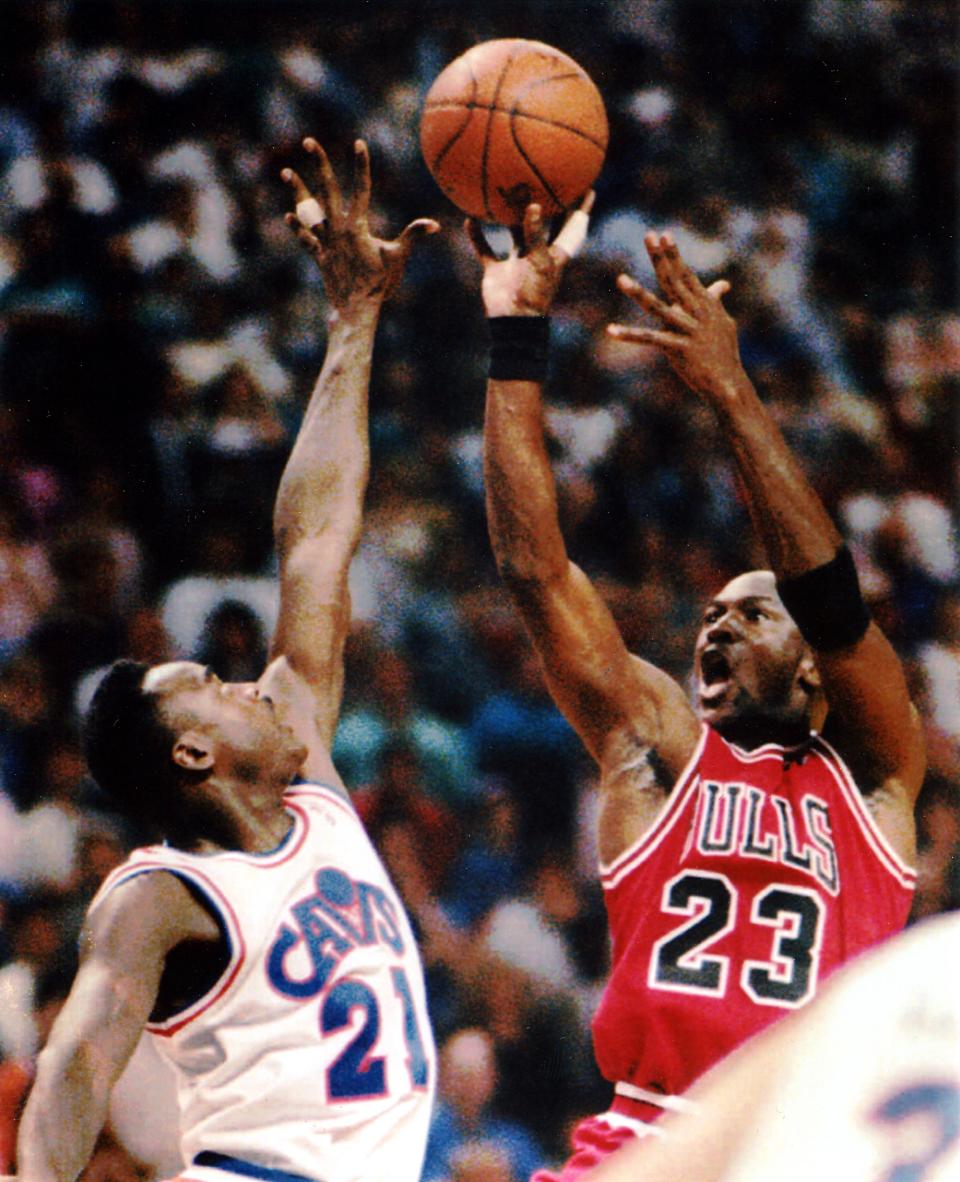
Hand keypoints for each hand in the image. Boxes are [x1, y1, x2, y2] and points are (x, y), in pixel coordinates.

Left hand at [282, 138, 438, 315]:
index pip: (361, 189)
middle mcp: (337, 229)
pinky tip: (289, 215)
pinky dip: (298, 228)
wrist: (356, 308)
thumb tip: (435, 225)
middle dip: (319, 163)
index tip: (358, 143)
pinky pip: (305, 238)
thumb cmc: (380, 283)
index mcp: (357, 226)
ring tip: (285, 172)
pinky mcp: (319, 256)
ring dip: (297, 190)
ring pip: (308, 210)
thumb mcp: (398, 257)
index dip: (361, 165)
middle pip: (327, 189)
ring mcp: (325, 242)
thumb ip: (413, 236)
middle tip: (308, 141)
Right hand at [466, 193, 593, 317]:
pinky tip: (469, 219)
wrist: (512, 322)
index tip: (589, 187)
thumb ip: (536, 234)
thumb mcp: (539, 261)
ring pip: (513, 232)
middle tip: (542, 178)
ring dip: (508, 216)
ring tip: (504, 191)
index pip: (572, 227)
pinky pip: (485, 249)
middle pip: (543, 223)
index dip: (582, 209)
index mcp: (555, 253)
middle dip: (544, 203)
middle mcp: (537, 253)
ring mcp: (516, 262)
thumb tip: (533, 205)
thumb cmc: (533, 293)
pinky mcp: (497, 271)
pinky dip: (477, 237)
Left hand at [608, 232, 741, 399]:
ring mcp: (687, 330)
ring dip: (638, 293)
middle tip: (648, 235)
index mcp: (705, 305)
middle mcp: (697, 313)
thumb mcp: (724, 323)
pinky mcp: (678, 349)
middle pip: (673, 281)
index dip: (674, 255)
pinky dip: (629, 335)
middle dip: (660, 258)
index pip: (686, 275)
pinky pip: (649, 340)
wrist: (729, 384)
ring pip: (658, 307)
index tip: (664, 235)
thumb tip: (722, 285)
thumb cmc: (724, 354)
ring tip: (620, 278)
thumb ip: (717, 302)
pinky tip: (611, 330)